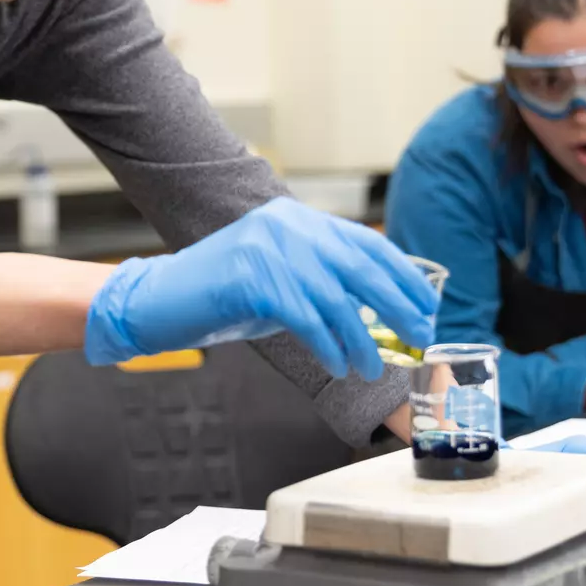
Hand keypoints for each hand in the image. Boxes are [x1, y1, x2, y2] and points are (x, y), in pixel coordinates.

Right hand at [83, 198, 438, 379]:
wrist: (158, 301)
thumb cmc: (221, 298)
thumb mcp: (279, 278)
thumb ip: (321, 280)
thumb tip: (379, 306)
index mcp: (297, 219)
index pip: (366, 243)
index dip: (402, 275)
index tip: (427, 305)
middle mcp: (286, 226)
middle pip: (361, 267)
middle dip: (398, 305)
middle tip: (421, 336)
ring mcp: (268, 248)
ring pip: (337, 298)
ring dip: (363, 338)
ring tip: (375, 366)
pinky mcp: (252, 278)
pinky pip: (306, 317)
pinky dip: (328, 346)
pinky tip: (338, 365)